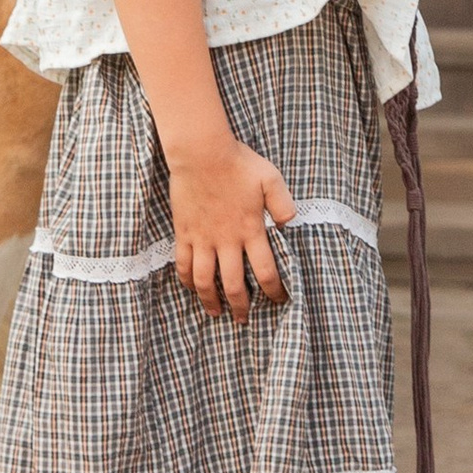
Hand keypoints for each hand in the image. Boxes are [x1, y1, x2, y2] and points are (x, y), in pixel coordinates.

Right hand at [165, 128, 294, 320]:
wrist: (201, 153)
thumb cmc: (239, 163)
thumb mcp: (271, 178)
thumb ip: (283, 204)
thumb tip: (289, 225)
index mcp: (250, 230)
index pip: (265, 271)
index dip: (274, 291)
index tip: (278, 300)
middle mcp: (227, 240)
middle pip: (234, 284)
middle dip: (241, 306)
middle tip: (244, 319)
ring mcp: (202, 238)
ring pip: (205, 280)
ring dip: (211, 301)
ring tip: (216, 313)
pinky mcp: (184, 233)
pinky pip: (182, 264)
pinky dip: (186, 280)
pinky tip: (192, 288)